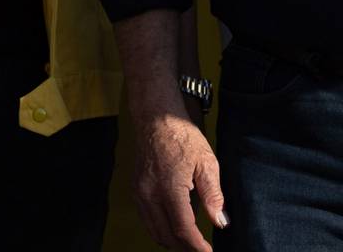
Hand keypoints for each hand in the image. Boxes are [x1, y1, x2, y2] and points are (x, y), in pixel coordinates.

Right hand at [129, 110, 224, 250]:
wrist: (156, 117)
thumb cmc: (182, 136)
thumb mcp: (207, 162)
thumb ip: (214, 195)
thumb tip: (219, 222)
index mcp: (169, 187)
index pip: (182, 228)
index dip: (197, 246)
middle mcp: (149, 192)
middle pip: (165, 234)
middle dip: (185, 247)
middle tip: (203, 249)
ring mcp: (139, 191)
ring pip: (153, 229)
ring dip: (172, 240)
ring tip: (191, 241)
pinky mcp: (136, 188)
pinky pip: (146, 217)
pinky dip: (161, 228)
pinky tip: (175, 225)